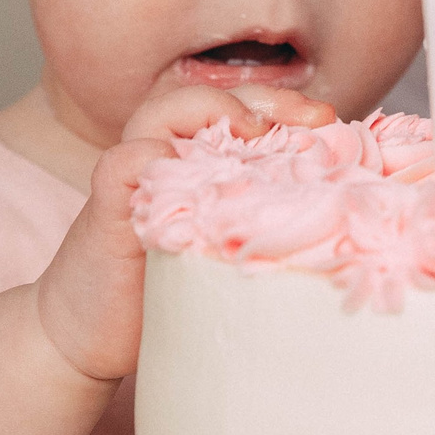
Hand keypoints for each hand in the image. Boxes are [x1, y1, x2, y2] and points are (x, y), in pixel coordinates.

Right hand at [31, 79, 333, 382]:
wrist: (89, 335)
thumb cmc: (166, 292)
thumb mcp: (230, 250)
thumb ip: (266, 222)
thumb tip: (346, 220)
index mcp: (197, 161)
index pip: (242, 109)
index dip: (287, 106)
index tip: (331, 123)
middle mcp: (165, 157)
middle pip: (209, 98)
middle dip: (265, 98)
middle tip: (314, 117)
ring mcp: (134, 178)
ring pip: (161, 112)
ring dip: (210, 109)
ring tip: (253, 131)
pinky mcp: (105, 209)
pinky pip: (123, 162)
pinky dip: (151, 156)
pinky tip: (184, 168)